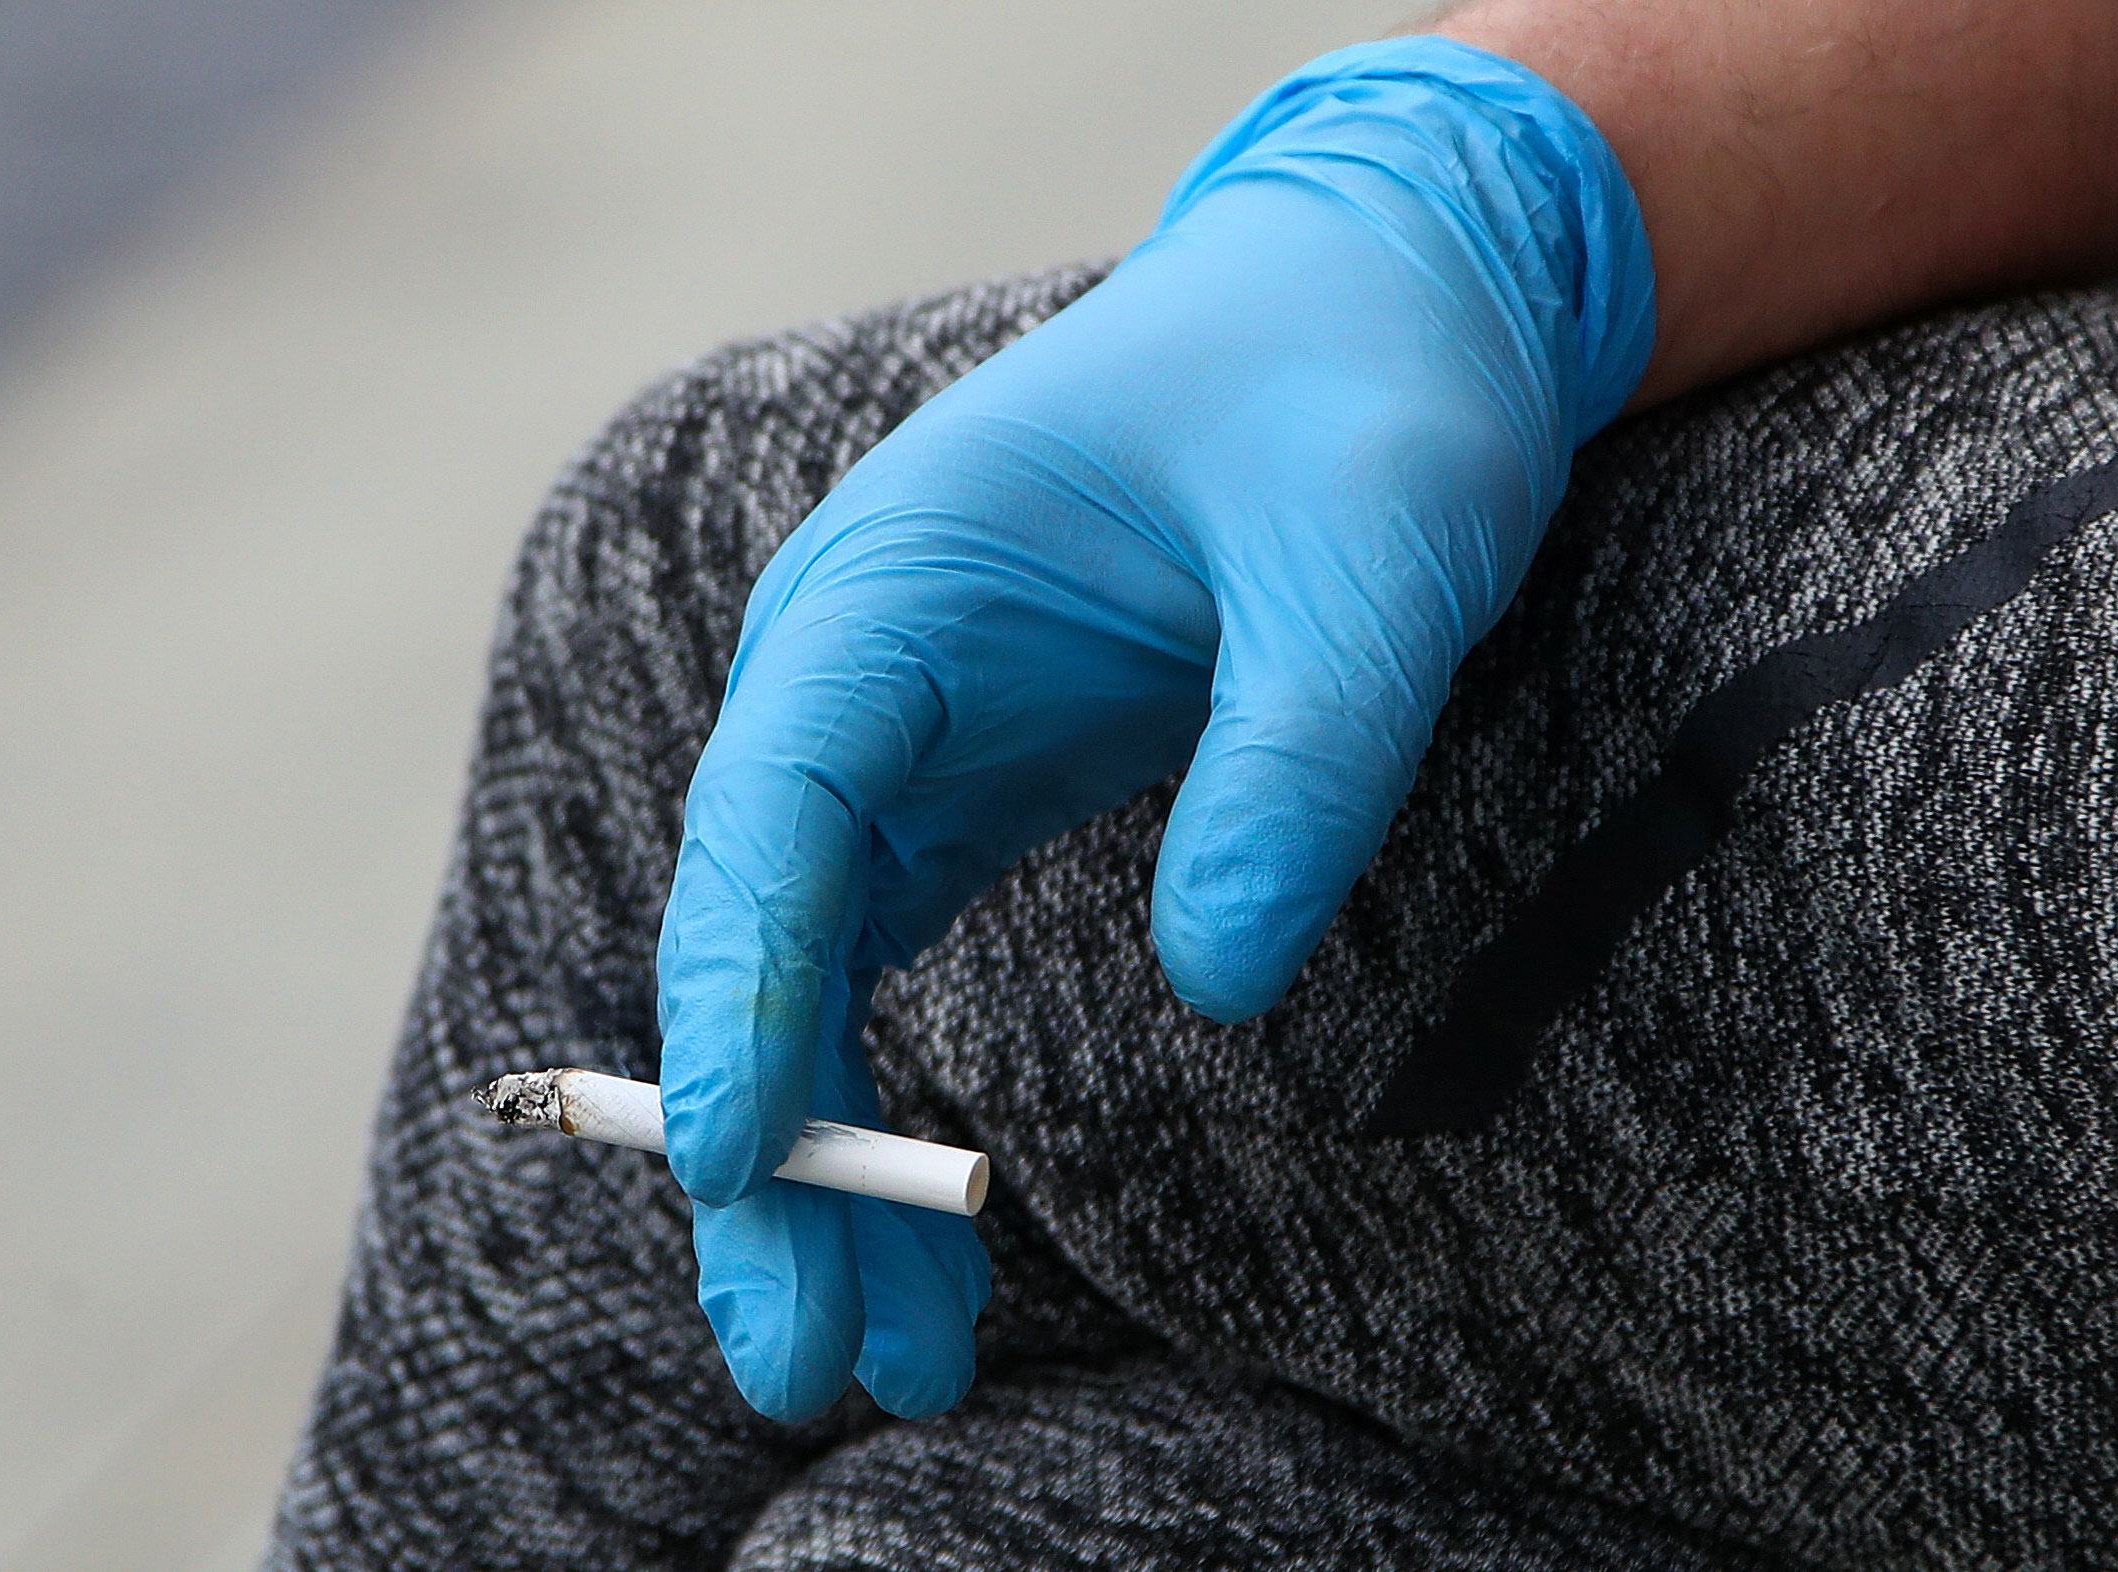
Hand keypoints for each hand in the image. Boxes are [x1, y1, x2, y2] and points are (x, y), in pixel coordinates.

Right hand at [656, 37, 1654, 1421]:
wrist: (1375, 301)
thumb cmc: (1356, 394)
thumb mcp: (1370, 562)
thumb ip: (1296, 760)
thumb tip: (1222, 981)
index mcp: (896, 585)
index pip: (776, 812)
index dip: (742, 996)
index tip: (745, 1166)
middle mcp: (858, 672)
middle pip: (763, 932)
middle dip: (768, 1145)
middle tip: (806, 1352)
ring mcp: (900, 733)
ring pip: (811, 975)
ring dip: (827, 1162)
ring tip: (882, 1355)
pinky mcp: (966, 781)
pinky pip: (883, 962)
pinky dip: (889, 1098)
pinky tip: (929, 1230)